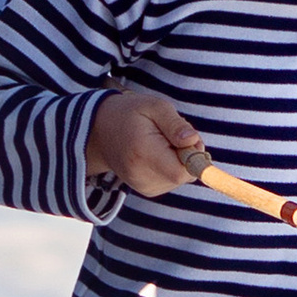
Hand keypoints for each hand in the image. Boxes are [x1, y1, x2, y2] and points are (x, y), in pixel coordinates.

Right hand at [83, 89, 204, 197]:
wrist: (101, 130)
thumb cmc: (131, 113)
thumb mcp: (155, 106)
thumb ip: (176, 124)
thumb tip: (193, 141)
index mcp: (143, 153)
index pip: (182, 172)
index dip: (194, 157)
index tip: (188, 139)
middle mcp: (141, 175)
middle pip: (184, 176)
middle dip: (187, 156)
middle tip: (172, 135)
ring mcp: (143, 186)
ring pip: (180, 179)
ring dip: (179, 161)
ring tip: (161, 143)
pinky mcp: (147, 190)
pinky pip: (172, 181)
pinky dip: (171, 167)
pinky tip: (157, 153)